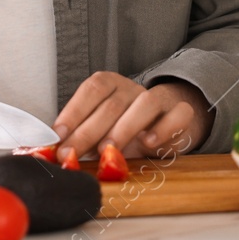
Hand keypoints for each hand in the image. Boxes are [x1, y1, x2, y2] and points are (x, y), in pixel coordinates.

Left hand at [52, 72, 211, 159]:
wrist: (169, 120)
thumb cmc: (127, 127)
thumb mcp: (103, 130)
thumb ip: (83, 138)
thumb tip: (56, 153)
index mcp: (112, 86)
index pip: (92, 90)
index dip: (73, 111)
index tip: (58, 135)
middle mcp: (134, 89)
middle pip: (112, 104)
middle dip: (88, 131)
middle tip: (71, 153)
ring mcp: (160, 98)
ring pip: (145, 103)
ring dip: (124, 128)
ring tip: (107, 151)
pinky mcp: (182, 113)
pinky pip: (178, 114)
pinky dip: (163, 128)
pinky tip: (148, 143)